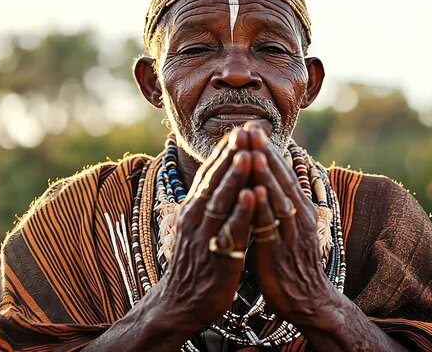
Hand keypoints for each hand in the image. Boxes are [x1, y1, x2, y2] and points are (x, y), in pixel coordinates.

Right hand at [159, 129, 255, 331]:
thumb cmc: (196, 262)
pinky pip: (230, 230)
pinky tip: (251, 195)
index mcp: (195, 207)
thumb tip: (222, 177)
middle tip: (246, 129)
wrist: (180, 304)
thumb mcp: (199, 226)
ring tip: (248, 154)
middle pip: (216, 179)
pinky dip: (240, 211)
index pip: (211, 172)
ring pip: (221, 200)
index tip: (242, 127)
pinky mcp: (217, 256)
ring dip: (234, 176)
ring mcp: (206, 235)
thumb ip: (210, 201)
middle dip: (232, 153)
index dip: (226, 150)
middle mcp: (197, 216)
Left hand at [245, 125, 336, 324]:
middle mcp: (297, 215)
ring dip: (263, 172)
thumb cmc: (291, 263)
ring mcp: (290, 232)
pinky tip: (254, 190)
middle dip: (263, 151)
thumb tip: (267, 182)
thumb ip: (278, 205)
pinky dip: (263, 206)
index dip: (267, 149)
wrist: (307, 300)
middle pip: (279, 178)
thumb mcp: (287, 228)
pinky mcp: (279, 251)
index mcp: (298, 207)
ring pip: (276, 196)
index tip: (252, 127)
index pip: (282, 172)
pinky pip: (270, 225)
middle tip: (250, 127)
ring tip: (251, 148)